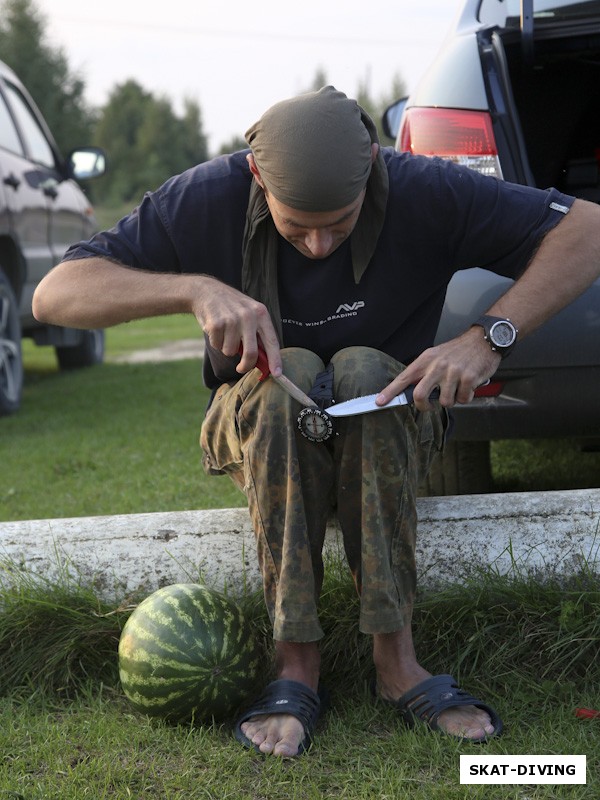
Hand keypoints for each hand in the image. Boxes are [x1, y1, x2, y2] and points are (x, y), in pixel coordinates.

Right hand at [191, 277, 281, 375]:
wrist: (206, 291)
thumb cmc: (231, 308)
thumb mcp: (250, 313)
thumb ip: (257, 334)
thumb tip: (265, 361)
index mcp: (261, 313)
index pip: (272, 341)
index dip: (275, 359)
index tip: (278, 374)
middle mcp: (248, 316)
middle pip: (251, 353)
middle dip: (246, 365)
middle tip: (241, 368)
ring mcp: (232, 320)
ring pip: (231, 351)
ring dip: (226, 348)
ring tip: (225, 333)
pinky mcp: (216, 324)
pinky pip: (217, 346)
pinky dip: (216, 342)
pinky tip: (216, 329)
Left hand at [376, 327, 500, 411]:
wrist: (484, 340)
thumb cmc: (459, 351)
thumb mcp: (437, 355)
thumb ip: (425, 371)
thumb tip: (412, 390)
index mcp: (426, 359)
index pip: (404, 377)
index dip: (390, 391)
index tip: (380, 402)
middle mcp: (437, 366)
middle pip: (420, 395)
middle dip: (423, 406)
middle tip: (428, 406)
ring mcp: (453, 373)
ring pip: (445, 402)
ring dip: (452, 400)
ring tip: (457, 388)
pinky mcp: (468, 379)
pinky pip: (463, 400)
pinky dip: (466, 397)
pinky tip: (469, 386)